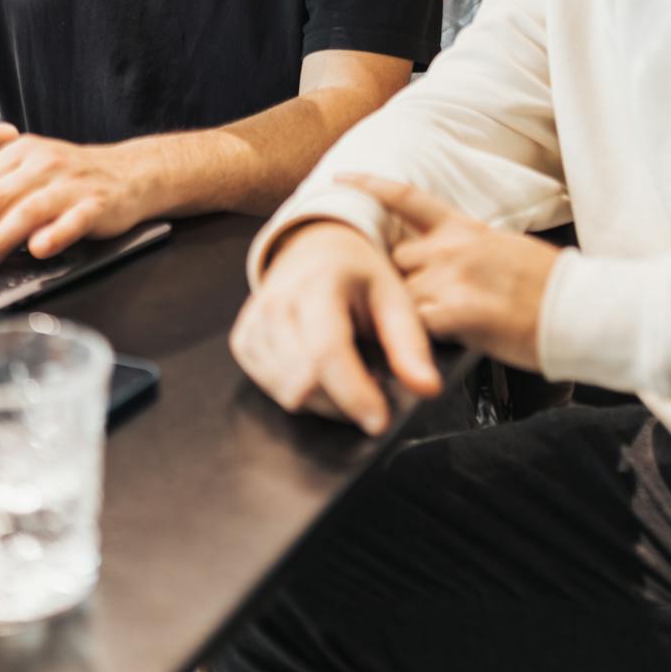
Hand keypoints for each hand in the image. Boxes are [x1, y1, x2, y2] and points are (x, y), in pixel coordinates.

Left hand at [0, 136, 142, 270]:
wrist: (132, 173)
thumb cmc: (75, 179)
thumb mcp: (36, 169)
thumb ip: (3, 186)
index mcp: (24, 151)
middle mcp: (45, 163)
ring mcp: (72, 183)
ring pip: (27, 210)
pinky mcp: (98, 204)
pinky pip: (72, 221)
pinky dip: (54, 235)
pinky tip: (38, 250)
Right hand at [230, 221, 441, 435]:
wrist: (316, 250)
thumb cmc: (360, 277)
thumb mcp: (394, 298)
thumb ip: (410, 345)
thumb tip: (429, 388)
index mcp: (317, 284)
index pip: (327, 352)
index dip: (353, 393)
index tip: (379, 422)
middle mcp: (276, 302)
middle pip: (305, 383)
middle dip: (345, 398)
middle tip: (371, 378)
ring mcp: (253, 322)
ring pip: (288, 393)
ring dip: (325, 398)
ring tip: (347, 367)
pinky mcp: (242, 341)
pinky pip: (272, 390)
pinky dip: (301, 392)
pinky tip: (318, 368)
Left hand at [341, 174, 560, 371]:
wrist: (579, 308)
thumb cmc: (548, 286)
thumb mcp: (504, 248)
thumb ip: (465, 250)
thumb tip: (444, 259)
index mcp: (464, 228)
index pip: (406, 198)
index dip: (369, 186)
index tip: (340, 179)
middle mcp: (452, 246)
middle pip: (393, 258)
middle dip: (393, 282)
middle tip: (398, 305)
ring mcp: (453, 277)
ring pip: (398, 293)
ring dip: (400, 315)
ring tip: (406, 334)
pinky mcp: (459, 313)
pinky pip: (415, 325)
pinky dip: (411, 341)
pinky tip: (416, 351)